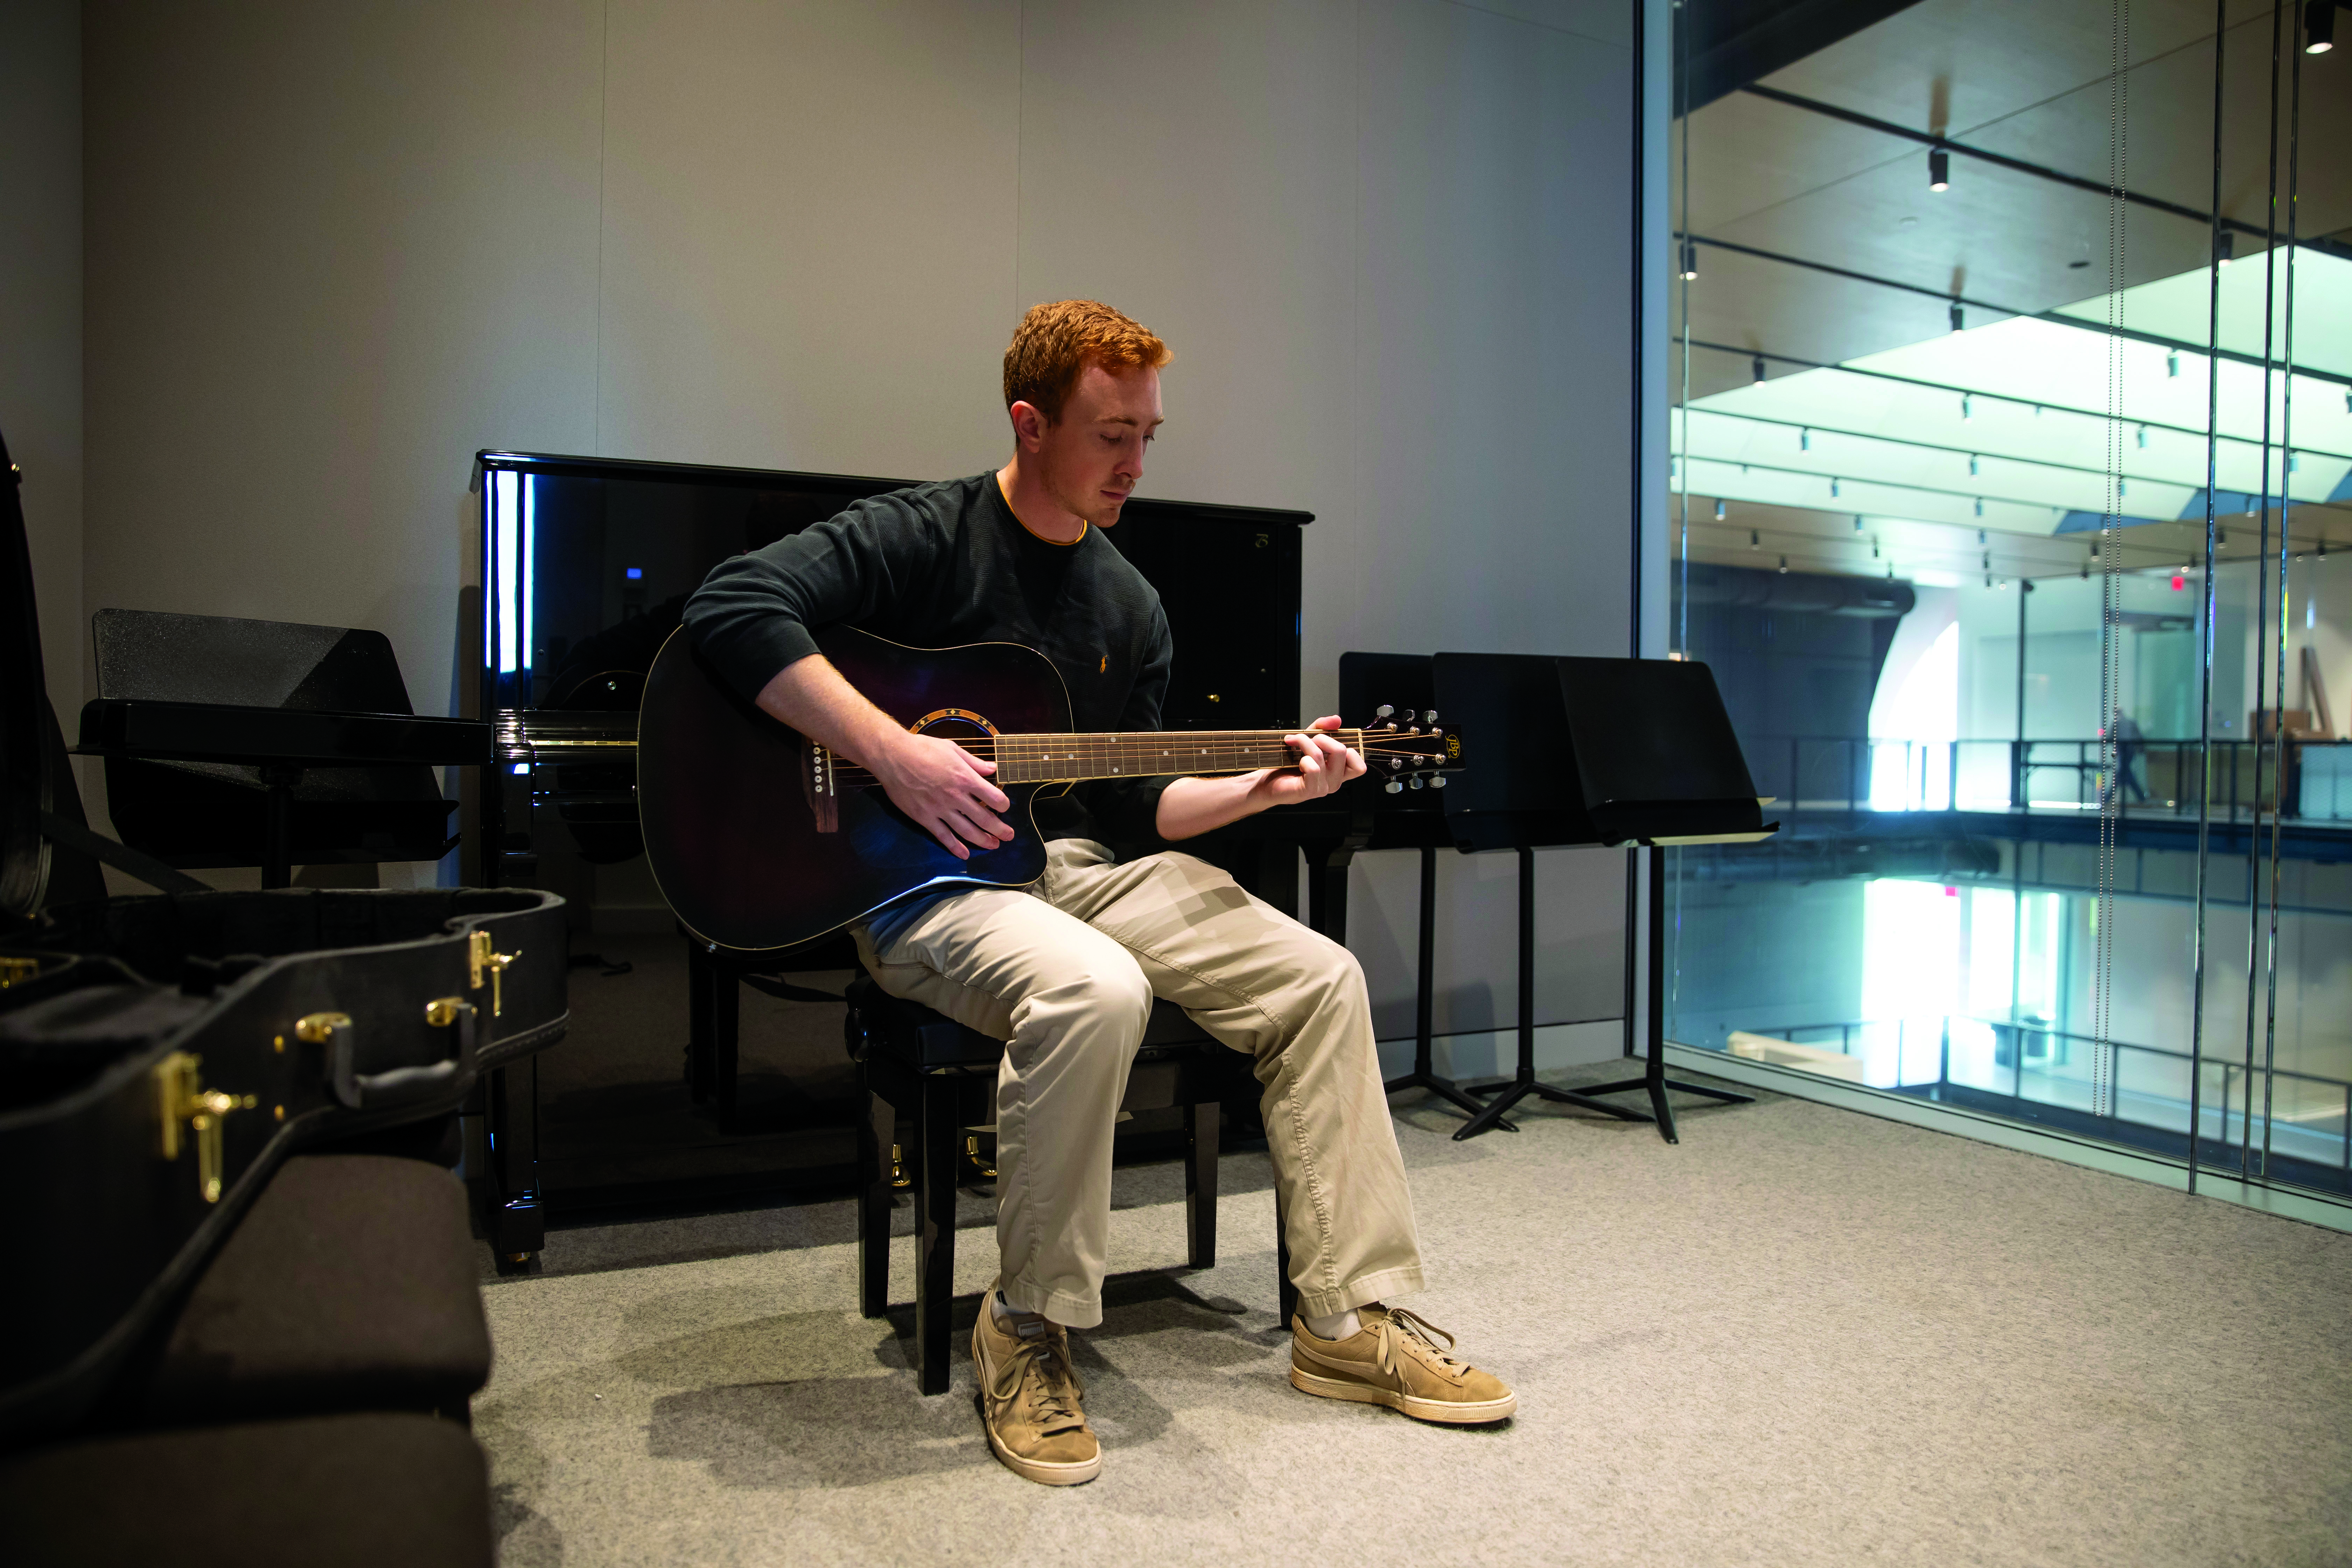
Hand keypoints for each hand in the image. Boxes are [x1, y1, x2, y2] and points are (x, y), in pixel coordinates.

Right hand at [872, 731, 1014, 859]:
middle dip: (1000, 829)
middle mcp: (955, 796)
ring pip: (966, 831)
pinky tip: (964, 855)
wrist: (893, 756)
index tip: (1004, 807)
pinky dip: (955, 847)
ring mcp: (939, 809)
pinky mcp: (924, 817)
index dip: (1003, 804)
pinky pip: (943, 836)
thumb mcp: (952, 748)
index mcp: (965, 778)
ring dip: (983, 840)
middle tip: (1009, 836)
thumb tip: (993, 768)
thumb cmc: (923, 748)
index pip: (993, 797)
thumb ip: (974, 762)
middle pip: (984, 818)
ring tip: (994, 845)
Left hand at [1244, 716, 1365, 807]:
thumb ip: (1322, 729)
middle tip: (1306, 738)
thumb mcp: (1307, 740)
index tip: (1328, 739)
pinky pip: (1312, 768)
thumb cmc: (1287, 763)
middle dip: (1322, 737)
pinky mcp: (1309, 791)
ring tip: (1293, 743)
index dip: (1349, 747)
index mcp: (1338, 772)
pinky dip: (1301, 758)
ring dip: (1304, 743)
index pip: (1359, 765)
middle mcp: (1334, 782)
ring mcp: (1323, 788)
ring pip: (1322, 756)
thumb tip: (1337, 720)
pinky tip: (1295, 762)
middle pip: (1343, 751)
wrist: (1266, 781)